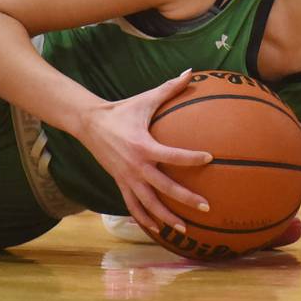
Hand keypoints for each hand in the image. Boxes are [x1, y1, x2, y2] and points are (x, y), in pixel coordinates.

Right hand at [78, 70, 212, 236]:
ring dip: (167, 217)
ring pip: (149, 205)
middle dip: (185, 199)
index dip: (191, 158)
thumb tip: (191, 72)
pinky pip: (133, 206)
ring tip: (184, 228)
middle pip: (164, 188)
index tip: (210, 158)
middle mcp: (136, 167)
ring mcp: (127, 178)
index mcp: (144, 146)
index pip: (172, 155)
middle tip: (206, 207)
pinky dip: (145, 219)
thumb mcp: (146, 99)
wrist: (90, 124)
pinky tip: (158, 229)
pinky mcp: (120, 184)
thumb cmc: (122, 110)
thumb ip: (169, 88)